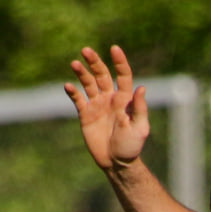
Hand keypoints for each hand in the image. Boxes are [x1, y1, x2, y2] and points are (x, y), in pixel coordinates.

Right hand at [65, 45, 150, 171]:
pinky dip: (73, 92)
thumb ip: (140, 109)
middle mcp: (110, 98)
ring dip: (82, 73)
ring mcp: (97, 105)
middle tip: (86, 50)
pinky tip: (68, 86)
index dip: (119, 62)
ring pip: (88, 83)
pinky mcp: (86, 114)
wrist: (116, 162)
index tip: (114, 49)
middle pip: (102, 74)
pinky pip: (78, 99)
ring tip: (75, 63)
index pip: (123, 75)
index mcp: (125, 99)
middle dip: (95, 62)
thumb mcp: (140, 128)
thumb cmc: (132, 146)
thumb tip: (141, 87)